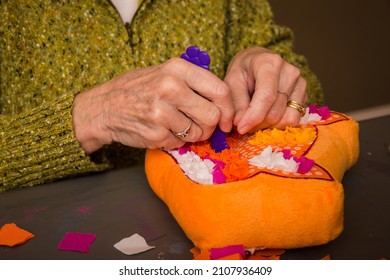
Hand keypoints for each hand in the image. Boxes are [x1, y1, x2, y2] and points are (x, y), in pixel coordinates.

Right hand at [72, 58, 232, 153]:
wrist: (103, 108)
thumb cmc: (137, 89)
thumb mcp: (163, 72)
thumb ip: (192, 81)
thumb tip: (223, 101)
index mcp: (177, 69)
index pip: (220, 90)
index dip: (228, 108)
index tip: (225, 118)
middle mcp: (170, 88)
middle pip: (212, 115)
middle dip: (211, 126)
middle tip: (202, 126)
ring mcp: (162, 112)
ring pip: (198, 132)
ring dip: (193, 135)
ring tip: (179, 127)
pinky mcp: (156, 134)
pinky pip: (181, 143)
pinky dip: (177, 141)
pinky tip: (164, 131)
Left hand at [224, 47, 307, 133]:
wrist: (257, 62)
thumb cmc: (243, 71)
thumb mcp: (231, 83)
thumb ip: (236, 104)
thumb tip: (239, 124)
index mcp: (270, 64)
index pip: (266, 96)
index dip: (254, 116)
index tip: (241, 128)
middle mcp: (290, 72)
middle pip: (276, 111)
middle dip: (257, 123)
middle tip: (243, 123)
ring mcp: (300, 84)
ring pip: (288, 118)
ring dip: (269, 126)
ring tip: (255, 119)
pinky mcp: (304, 95)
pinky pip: (294, 118)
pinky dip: (279, 123)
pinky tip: (266, 115)